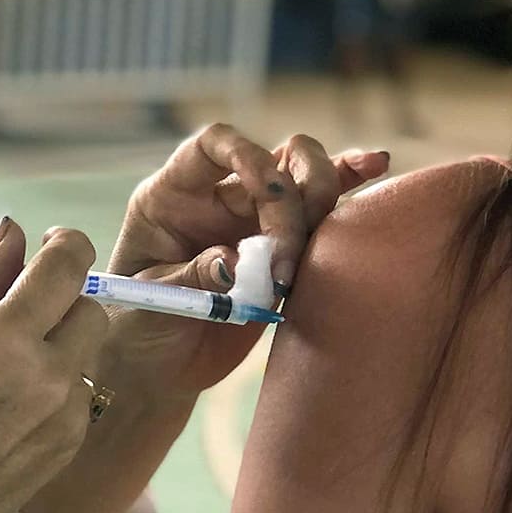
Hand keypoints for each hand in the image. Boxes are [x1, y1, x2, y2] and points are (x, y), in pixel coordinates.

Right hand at [0, 219, 110, 512]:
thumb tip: (13, 233)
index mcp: (4, 343)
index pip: (69, 266)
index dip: (65, 245)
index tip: (47, 246)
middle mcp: (50, 377)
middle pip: (89, 306)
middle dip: (61, 296)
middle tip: (16, 308)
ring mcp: (66, 417)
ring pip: (89, 350)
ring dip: (61, 339)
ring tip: (5, 360)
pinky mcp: (69, 447)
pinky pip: (80, 391)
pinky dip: (57, 379)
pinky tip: (9, 400)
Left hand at [105, 125, 388, 395]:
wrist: (156, 367)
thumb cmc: (136, 328)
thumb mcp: (151, 302)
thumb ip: (192, 278)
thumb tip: (236, 260)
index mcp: (172, 195)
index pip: (213, 145)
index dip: (245, 153)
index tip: (266, 187)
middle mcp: (218, 198)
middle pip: (273, 160)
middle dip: (290, 201)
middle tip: (279, 262)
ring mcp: (253, 222)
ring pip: (305, 180)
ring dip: (322, 206)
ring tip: (295, 265)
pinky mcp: (283, 251)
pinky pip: (320, 211)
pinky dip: (349, 189)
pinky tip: (376, 166)